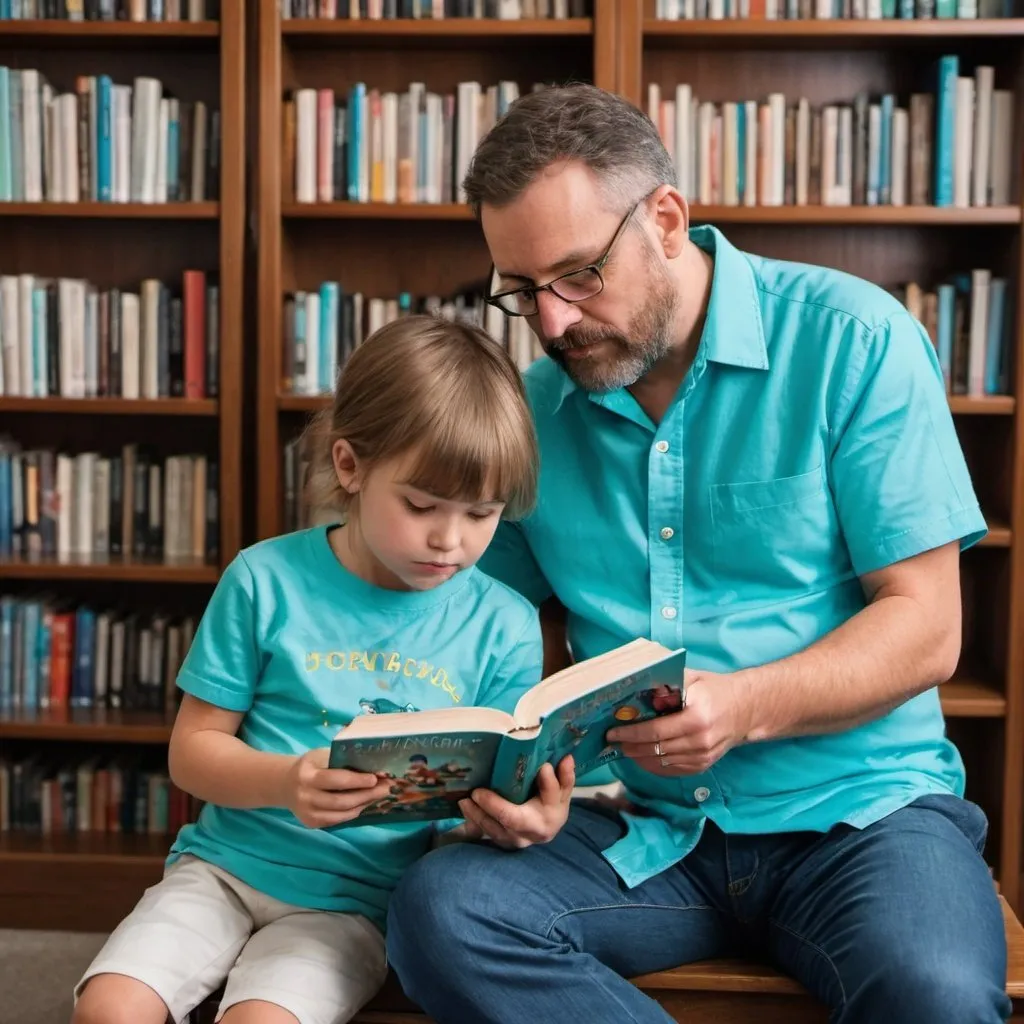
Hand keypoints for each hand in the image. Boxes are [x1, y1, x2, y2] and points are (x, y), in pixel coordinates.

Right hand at [282, 748, 392, 827]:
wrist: (286, 784)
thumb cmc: (311, 765)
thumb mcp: (321, 756)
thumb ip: (341, 760)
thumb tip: (372, 763)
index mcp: (307, 776)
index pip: (335, 780)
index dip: (357, 781)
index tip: (376, 778)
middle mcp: (305, 797)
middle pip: (341, 800)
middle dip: (366, 795)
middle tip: (386, 788)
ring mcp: (307, 813)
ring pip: (342, 813)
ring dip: (364, 804)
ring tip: (379, 795)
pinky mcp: (311, 823)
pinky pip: (338, 820)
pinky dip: (354, 812)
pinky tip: (365, 803)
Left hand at [458, 755, 574, 849]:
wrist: (544, 831)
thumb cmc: (551, 805)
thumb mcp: (561, 792)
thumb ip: (564, 777)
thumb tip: (567, 757)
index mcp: (553, 813)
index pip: (550, 796)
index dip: (547, 783)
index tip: (542, 767)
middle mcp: (534, 830)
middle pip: (513, 819)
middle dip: (493, 806)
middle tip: (476, 792)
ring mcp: (516, 840)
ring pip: (494, 830)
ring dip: (476, 815)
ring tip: (464, 800)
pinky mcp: (502, 843)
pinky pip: (485, 834)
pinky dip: (472, 823)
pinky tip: (464, 809)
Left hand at [605, 669, 751, 775]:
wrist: (746, 709)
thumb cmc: (715, 689)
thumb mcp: (692, 678)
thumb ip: (667, 684)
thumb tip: (638, 690)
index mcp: (697, 717)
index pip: (656, 730)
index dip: (632, 733)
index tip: (613, 732)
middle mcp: (701, 740)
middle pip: (657, 749)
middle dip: (631, 746)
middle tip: (613, 741)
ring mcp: (703, 756)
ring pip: (663, 762)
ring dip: (640, 757)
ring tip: (624, 748)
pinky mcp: (704, 765)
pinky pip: (673, 770)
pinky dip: (655, 766)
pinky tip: (642, 757)